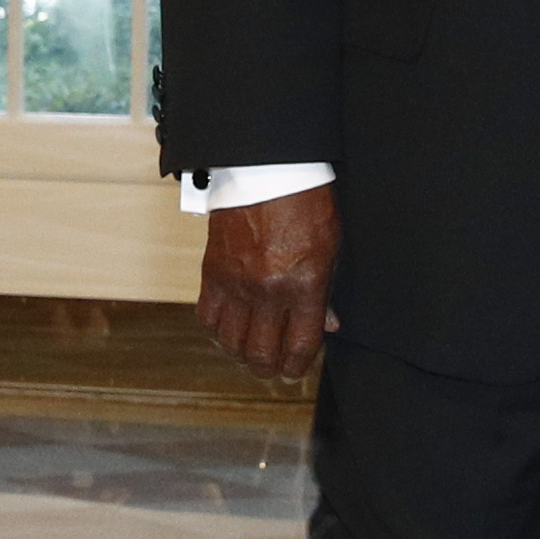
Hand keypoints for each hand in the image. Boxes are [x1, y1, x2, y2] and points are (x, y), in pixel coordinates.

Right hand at [198, 185, 338, 380]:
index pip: (298, 348)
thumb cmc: (305, 202)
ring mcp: (237, 284)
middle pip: (261, 355)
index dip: (297, 367)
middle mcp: (268, 291)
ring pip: (231, 343)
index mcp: (304, 286)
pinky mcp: (213, 272)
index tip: (297, 369)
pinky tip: (229, 327)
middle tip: (274, 365)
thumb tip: (326, 325)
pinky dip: (217, 331)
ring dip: (241, 353)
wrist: (266, 170)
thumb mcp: (331, 245)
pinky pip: (207, 319)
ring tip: (251, 349)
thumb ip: (327, 290)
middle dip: (269, 368)